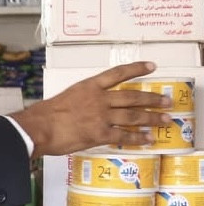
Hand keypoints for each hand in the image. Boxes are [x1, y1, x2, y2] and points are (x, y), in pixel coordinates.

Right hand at [10, 61, 171, 158]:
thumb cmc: (45, 115)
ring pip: (133, 116)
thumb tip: (88, 109)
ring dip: (151, 118)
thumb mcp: (65, 98)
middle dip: (152, 99)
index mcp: (89, 87)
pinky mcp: (100, 134)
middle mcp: (99, 99)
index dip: (137, 69)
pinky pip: (124, 136)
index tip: (152, 66)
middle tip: (166, 101)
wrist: (38, 127)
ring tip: (164, 120)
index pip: (118, 73)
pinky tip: (147, 139)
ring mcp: (101, 117)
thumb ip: (81, 100)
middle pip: (132, 96)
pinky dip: (138, 138)